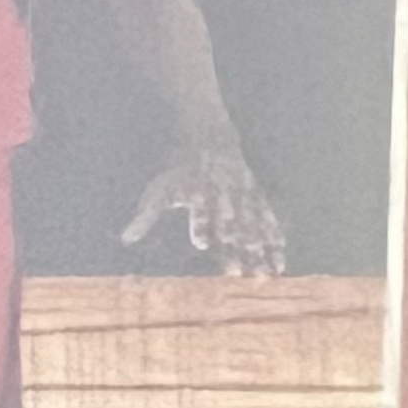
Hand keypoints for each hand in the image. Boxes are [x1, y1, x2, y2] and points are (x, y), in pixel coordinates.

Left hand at [122, 136, 285, 275]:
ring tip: (267, 270)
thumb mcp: (160, 189)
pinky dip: (274, 232)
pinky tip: (281, 250)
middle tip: (241, 271)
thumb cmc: (180, 170)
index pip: (199, 211)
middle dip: (235, 244)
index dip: (200, 225)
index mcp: (197, 193)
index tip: (201, 243)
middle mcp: (221, 194)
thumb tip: (125, 239)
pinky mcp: (254, 194)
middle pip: (229, 221)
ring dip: (260, 246)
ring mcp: (241, 194)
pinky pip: (267, 214)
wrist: (209, 137)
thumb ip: (146, 216)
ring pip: (253, 221)